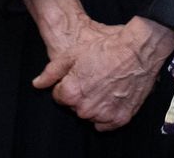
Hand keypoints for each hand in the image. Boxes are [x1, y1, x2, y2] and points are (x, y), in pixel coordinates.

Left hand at [32, 15, 173, 131]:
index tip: (77, 74)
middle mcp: (85, 109)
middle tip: (91, 77)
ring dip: (92, 104)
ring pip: (89, 115)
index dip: (66, 83)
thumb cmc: (104, 49)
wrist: (136, 51)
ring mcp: (103, 116)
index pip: (59, 96)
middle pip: (74, 106)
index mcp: (71, 93)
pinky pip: (105, 124)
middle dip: (79, 94)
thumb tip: (37, 84)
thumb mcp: (72, 53)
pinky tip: (110, 96)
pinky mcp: (120, 119)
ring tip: (102, 84)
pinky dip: (106, 113)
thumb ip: (51, 71)